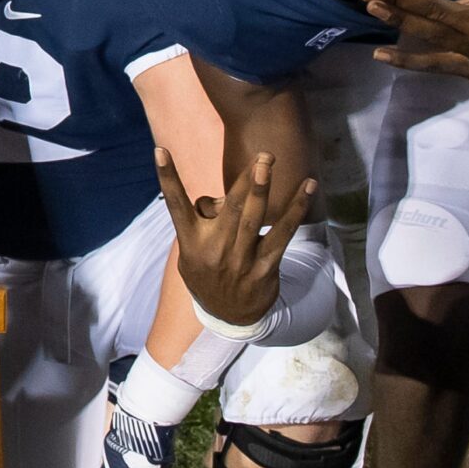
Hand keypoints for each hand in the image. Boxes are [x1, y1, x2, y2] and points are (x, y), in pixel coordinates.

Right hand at [152, 147, 315, 325]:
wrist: (228, 317)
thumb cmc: (207, 273)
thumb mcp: (190, 255)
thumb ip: (202, 225)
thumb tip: (226, 196)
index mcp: (191, 241)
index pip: (175, 205)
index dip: (167, 178)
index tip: (161, 151)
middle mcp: (214, 248)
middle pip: (231, 207)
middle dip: (246, 179)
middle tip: (261, 155)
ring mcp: (241, 259)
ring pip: (254, 217)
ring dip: (263, 188)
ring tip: (268, 160)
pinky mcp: (265, 267)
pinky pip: (283, 233)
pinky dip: (296, 208)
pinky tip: (308, 187)